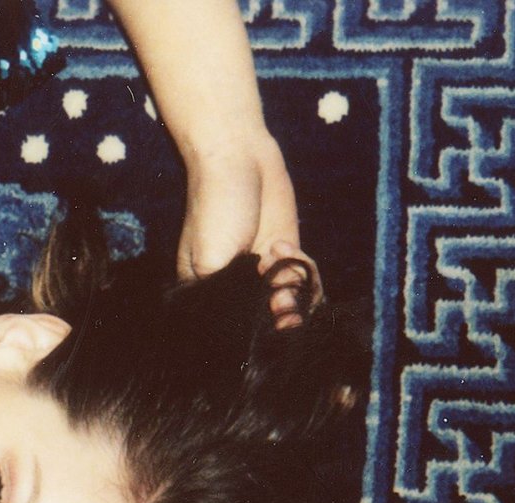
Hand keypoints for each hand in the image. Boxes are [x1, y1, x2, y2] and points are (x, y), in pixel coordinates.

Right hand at [179, 130, 320, 327]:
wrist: (239, 160)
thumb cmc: (213, 209)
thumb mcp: (209, 261)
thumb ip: (223, 298)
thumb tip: (246, 327)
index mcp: (210, 295)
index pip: (236, 329)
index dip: (257, 330)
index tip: (268, 316)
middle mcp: (238, 288)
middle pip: (269, 320)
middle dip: (281, 312)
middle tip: (279, 296)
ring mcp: (265, 273)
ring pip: (293, 302)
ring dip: (294, 289)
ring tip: (279, 260)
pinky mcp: (287, 254)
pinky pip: (305, 278)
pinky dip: (302, 267)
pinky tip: (282, 247)